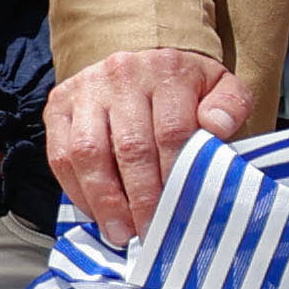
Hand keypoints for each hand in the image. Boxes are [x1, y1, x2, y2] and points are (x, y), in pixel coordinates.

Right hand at [48, 45, 247, 236]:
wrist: (141, 56)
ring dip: (103, 200)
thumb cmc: (186, 85)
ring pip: (88, 152)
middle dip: (140, 197)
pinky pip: (60, 154)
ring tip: (119, 232)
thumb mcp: (220, 85)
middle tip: (149, 233)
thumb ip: (230, 105)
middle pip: (130, 147)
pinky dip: (76, 189)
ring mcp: (86, 90)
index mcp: (167, 72)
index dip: (174, 176)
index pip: (172, 132)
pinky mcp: (58, 104)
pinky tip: (95, 213)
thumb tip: (217, 126)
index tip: (180, 212)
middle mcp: (121, 76)